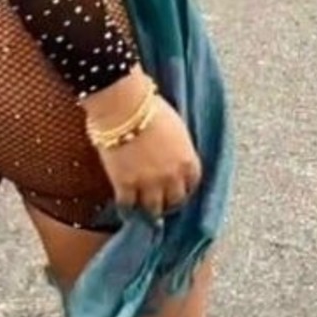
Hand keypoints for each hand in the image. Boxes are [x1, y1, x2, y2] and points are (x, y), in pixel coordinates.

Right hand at [96, 96, 201, 217]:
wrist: (124, 106)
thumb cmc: (150, 106)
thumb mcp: (175, 127)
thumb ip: (177, 147)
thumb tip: (171, 152)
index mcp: (187, 160)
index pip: (193, 184)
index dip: (184, 187)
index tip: (178, 188)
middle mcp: (172, 176)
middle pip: (175, 201)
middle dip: (169, 202)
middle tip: (161, 203)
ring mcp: (148, 183)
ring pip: (153, 209)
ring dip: (149, 210)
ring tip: (143, 209)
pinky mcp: (125, 185)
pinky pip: (128, 206)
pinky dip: (126, 208)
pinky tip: (125, 207)